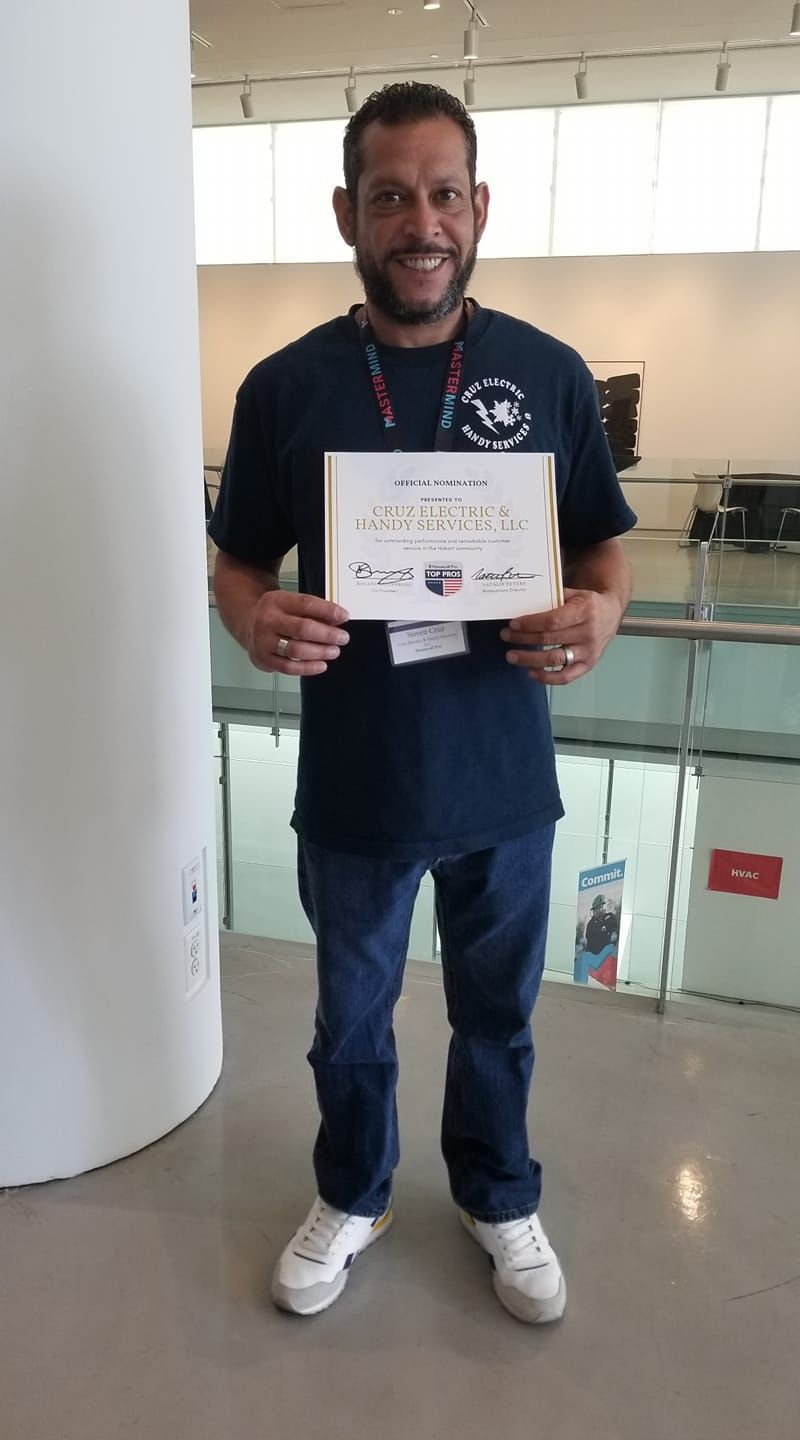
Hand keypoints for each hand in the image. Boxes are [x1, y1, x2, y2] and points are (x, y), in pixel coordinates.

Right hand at [244, 590, 349, 676]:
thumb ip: (313, 610)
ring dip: (320, 652)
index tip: (344, 616)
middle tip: (342, 638)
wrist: (247, 623)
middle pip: (302, 628)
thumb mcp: (290, 603)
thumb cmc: (275, 614)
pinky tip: (321, 665)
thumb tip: (338, 619)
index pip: (306, 604)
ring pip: (296, 650)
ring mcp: (264, 641)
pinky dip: (308, 668)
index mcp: (277, 601)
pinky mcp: (263, 659)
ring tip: (334, 651)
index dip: (327, 610)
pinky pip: (288, 667)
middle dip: (327, 634)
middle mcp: (268, 620)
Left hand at [499, 587, 623, 684]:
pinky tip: (531, 672)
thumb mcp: (574, 593)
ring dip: (529, 659)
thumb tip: (521, 604)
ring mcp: (588, 651)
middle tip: (505, 636)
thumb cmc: (588, 603)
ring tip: (512, 656)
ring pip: (554, 659)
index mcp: (584, 612)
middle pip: (549, 639)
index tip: (513, 624)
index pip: (552, 621)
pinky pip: (566, 677)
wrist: (612, 614)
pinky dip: (546, 678)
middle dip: (523, 639)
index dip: (530, 624)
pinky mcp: (588, 665)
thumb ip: (552, 598)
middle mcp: (587, 633)